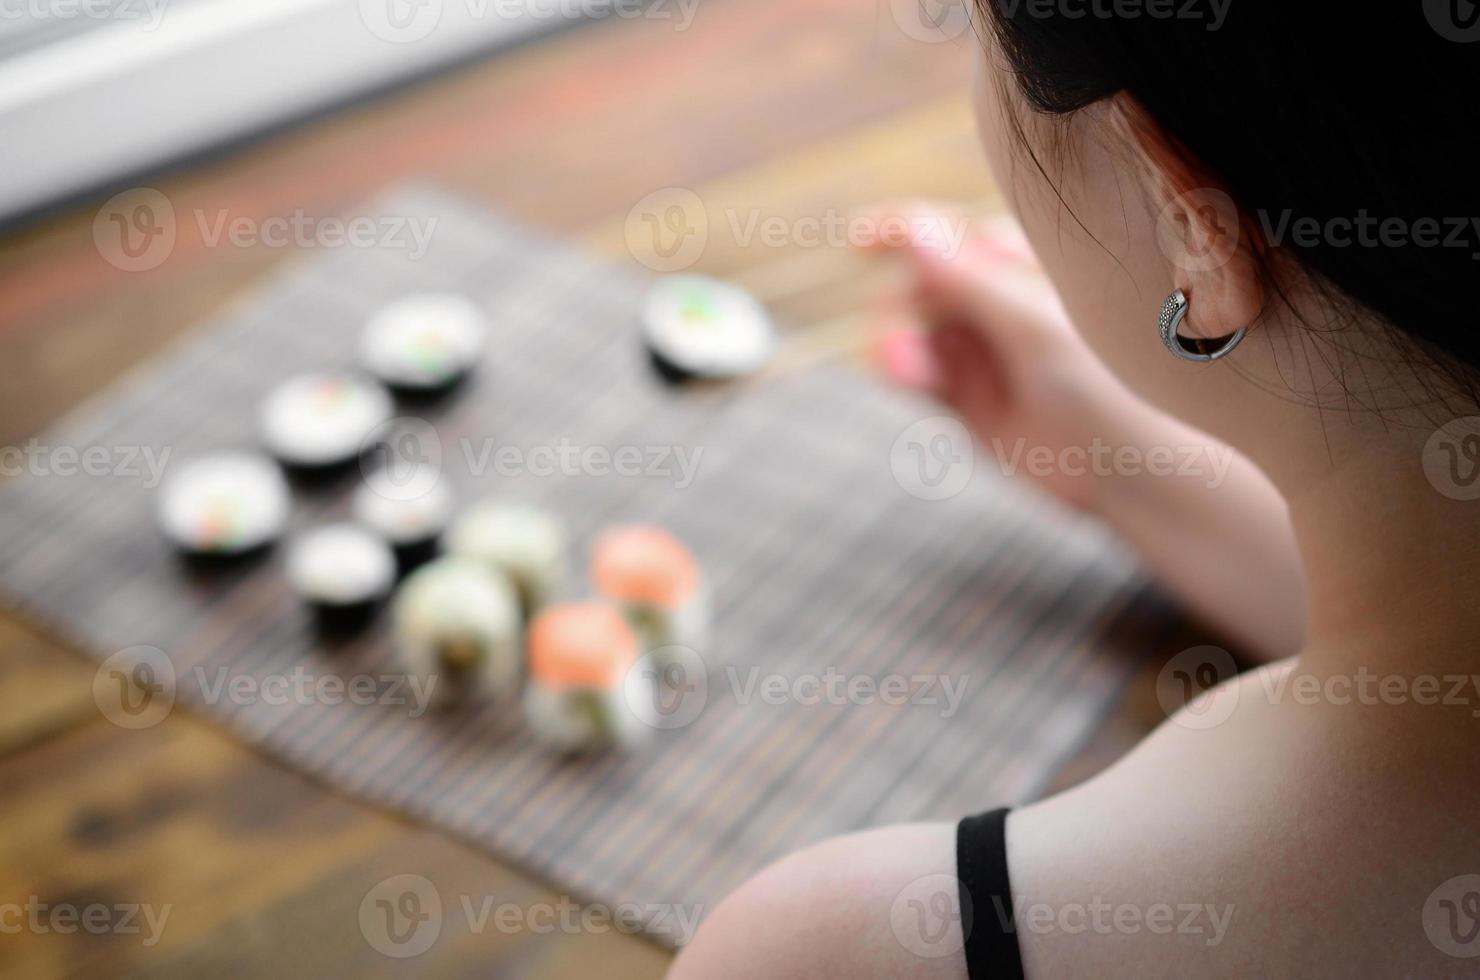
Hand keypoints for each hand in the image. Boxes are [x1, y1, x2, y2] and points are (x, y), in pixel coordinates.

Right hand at [861, 201, 1129, 510]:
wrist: (1130, 470)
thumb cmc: (1107, 384)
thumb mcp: (1036, 325)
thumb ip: (972, 281)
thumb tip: (915, 232)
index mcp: (1025, 264)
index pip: (953, 233)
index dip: (902, 230)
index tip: (860, 240)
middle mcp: (997, 302)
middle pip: (919, 286)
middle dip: (901, 307)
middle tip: (900, 341)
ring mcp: (978, 351)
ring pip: (912, 332)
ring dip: (898, 345)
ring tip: (902, 368)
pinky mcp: (965, 398)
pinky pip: (917, 376)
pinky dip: (903, 374)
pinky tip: (901, 377)